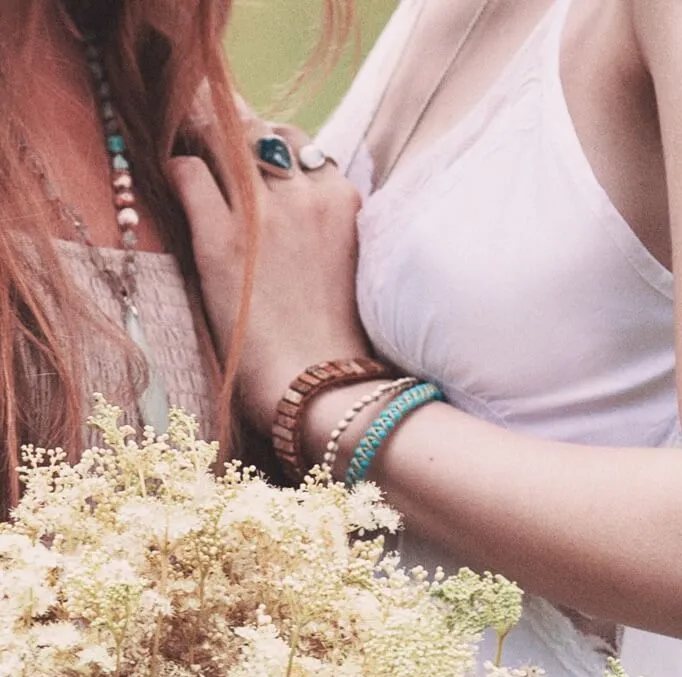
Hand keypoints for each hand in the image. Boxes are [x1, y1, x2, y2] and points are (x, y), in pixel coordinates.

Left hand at [168, 121, 371, 434]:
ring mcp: (263, 214)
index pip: (305, 147)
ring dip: (205, 140)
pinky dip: (179, 171)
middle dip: (240, 137)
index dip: (276, 153)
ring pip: (226, 135)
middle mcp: (308, 195)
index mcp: (347, 204)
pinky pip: (188, 171)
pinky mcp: (220, 238)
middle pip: (266, 132)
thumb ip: (332, 232)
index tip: (258, 168)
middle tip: (216, 151)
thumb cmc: (340, 346)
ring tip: (191, 154)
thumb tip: (306, 221)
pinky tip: (176, 186)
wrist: (324, 389)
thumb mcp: (353, 272)